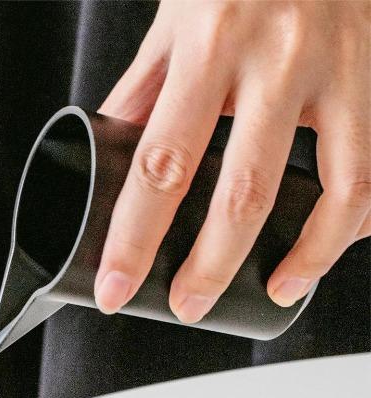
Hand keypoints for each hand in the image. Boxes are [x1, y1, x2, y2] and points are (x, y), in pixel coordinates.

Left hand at [96, 0, 370, 322]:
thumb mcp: (177, 16)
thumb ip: (145, 87)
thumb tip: (113, 150)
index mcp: (209, 45)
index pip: (160, 168)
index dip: (134, 241)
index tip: (115, 290)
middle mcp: (278, 56)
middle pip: (242, 195)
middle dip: (210, 268)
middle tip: (186, 306)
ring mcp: (340, 64)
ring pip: (334, 189)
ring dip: (304, 258)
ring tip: (275, 290)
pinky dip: (359, 215)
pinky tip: (332, 244)